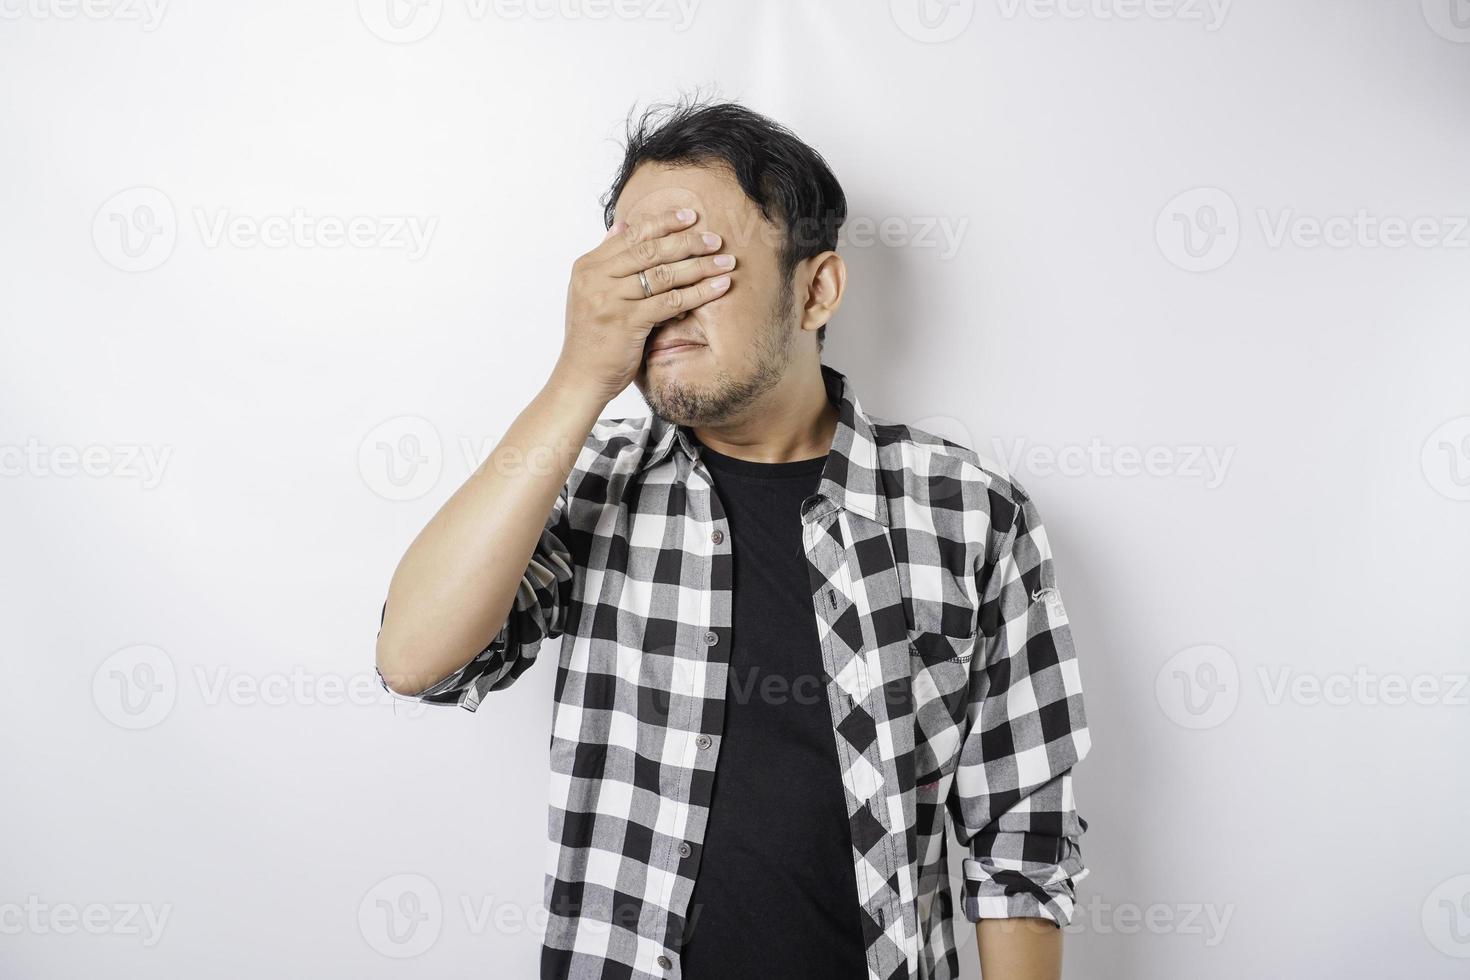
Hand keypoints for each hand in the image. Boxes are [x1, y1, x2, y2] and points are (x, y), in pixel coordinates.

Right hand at [553, 207, 734, 401]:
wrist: (580, 377)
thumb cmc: (590, 338)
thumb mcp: (590, 293)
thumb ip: (607, 260)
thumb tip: (622, 226)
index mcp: (588, 267)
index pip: (631, 235)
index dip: (664, 223)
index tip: (690, 216)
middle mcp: (597, 278)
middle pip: (650, 250)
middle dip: (687, 242)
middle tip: (715, 239)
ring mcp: (611, 300)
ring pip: (664, 274)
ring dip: (700, 266)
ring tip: (725, 261)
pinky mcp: (627, 322)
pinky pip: (671, 302)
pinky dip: (698, 293)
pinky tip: (719, 287)